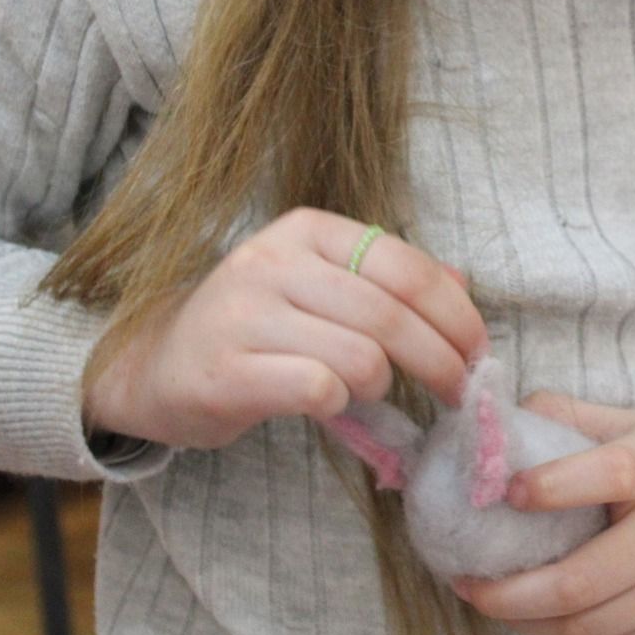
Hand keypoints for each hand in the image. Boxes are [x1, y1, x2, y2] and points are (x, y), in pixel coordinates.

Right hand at [81, 208, 486, 449]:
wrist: (155, 365)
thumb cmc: (253, 327)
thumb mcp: (319, 286)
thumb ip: (387, 283)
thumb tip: (463, 286)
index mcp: (306, 230)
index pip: (406, 266)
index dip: (456, 314)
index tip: (479, 350)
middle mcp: (272, 261)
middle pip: (391, 316)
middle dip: (442, 361)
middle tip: (459, 392)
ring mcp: (244, 315)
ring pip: (361, 356)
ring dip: (383, 385)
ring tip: (372, 392)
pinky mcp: (225, 371)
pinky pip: (318, 389)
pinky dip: (340, 404)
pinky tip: (329, 403)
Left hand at [452, 394, 634, 634]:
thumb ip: (572, 419)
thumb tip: (495, 418)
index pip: (604, 476)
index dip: (547, 488)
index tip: (502, 492)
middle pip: (580, 580)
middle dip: (507, 591)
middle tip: (464, 581)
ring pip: (588, 626)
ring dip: (527, 620)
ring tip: (490, 601)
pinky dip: (566, 632)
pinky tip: (539, 614)